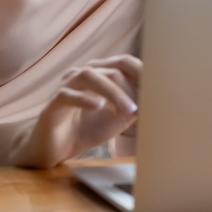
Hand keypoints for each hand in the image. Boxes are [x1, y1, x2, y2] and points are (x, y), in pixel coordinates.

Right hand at [11, 55, 140, 167]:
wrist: (53, 149)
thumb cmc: (85, 129)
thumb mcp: (116, 119)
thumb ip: (132, 108)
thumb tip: (153, 100)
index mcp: (99, 74)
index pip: (123, 62)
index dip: (141, 71)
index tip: (159, 87)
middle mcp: (82, 74)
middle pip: (111, 68)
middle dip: (130, 86)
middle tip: (143, 107)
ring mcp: (65, 86)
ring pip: (89, 76)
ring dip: (112, 92)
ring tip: (127, 110)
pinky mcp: (52, 103)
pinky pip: (67, 95)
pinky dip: (85, 99)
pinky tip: (98, 106)